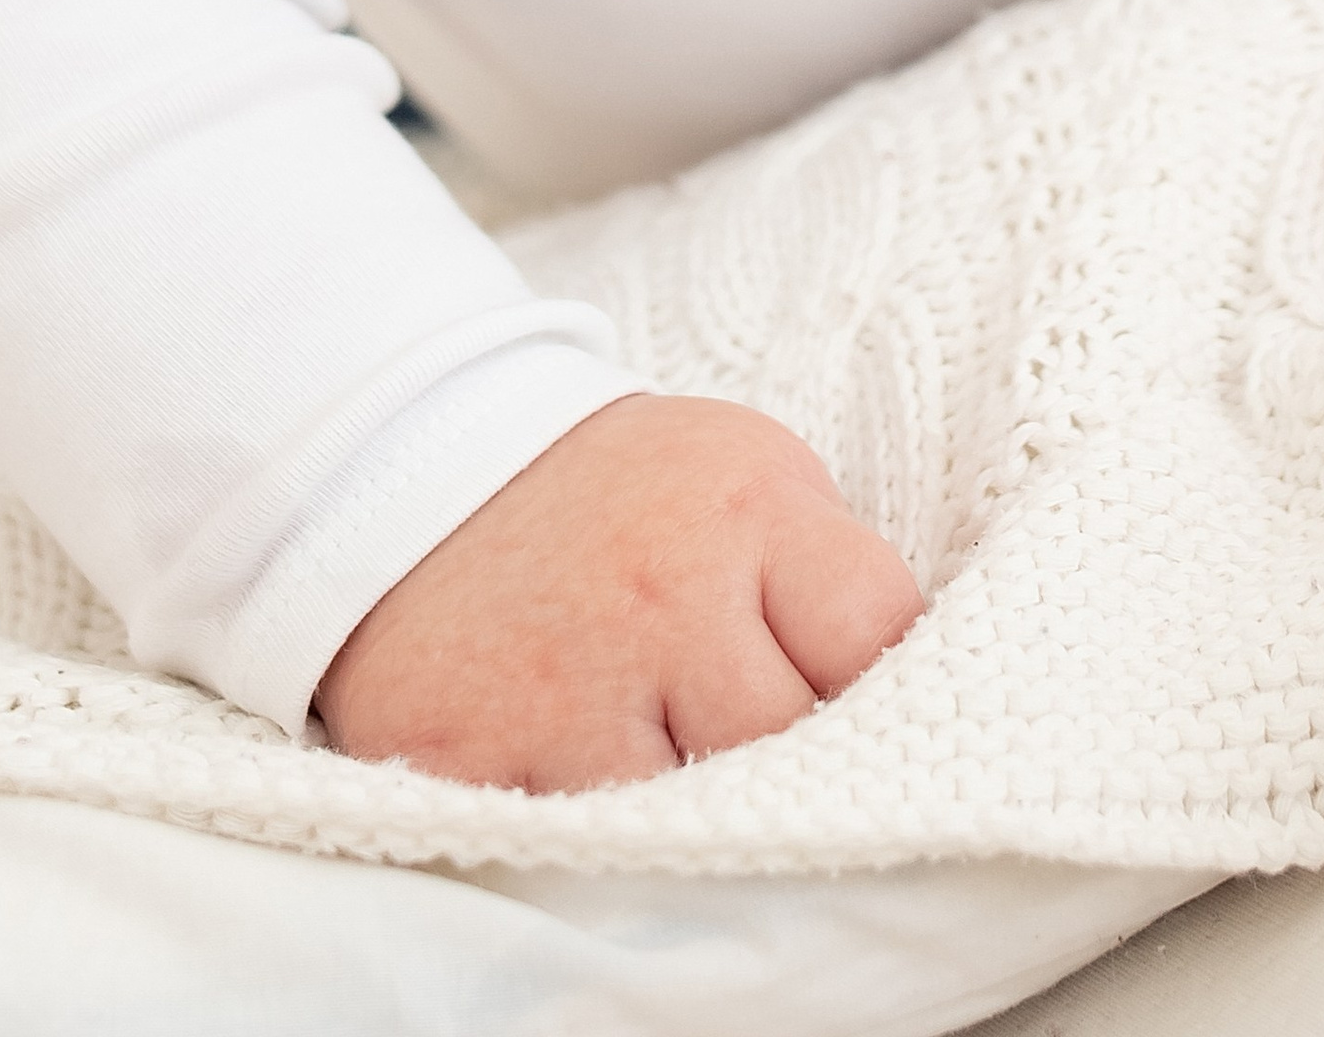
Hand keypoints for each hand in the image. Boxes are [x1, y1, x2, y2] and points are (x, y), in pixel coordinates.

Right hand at [314, 392, 922, 791]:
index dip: (886, 683)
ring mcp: (567, 691)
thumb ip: (819, 578)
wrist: (412, 466)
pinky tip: (596, 799)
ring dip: (704, 817)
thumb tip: (912, 696)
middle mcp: (664, 596)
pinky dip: (598, 850)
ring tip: (681, 770)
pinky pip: (578, 857)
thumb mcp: (742, 480)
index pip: (880, 633)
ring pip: (698, 824)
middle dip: (795, 759)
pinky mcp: (475, 766)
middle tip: (769, 747)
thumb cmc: (616, 494)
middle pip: (795, 747)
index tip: (862, 699)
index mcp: (747, 508)